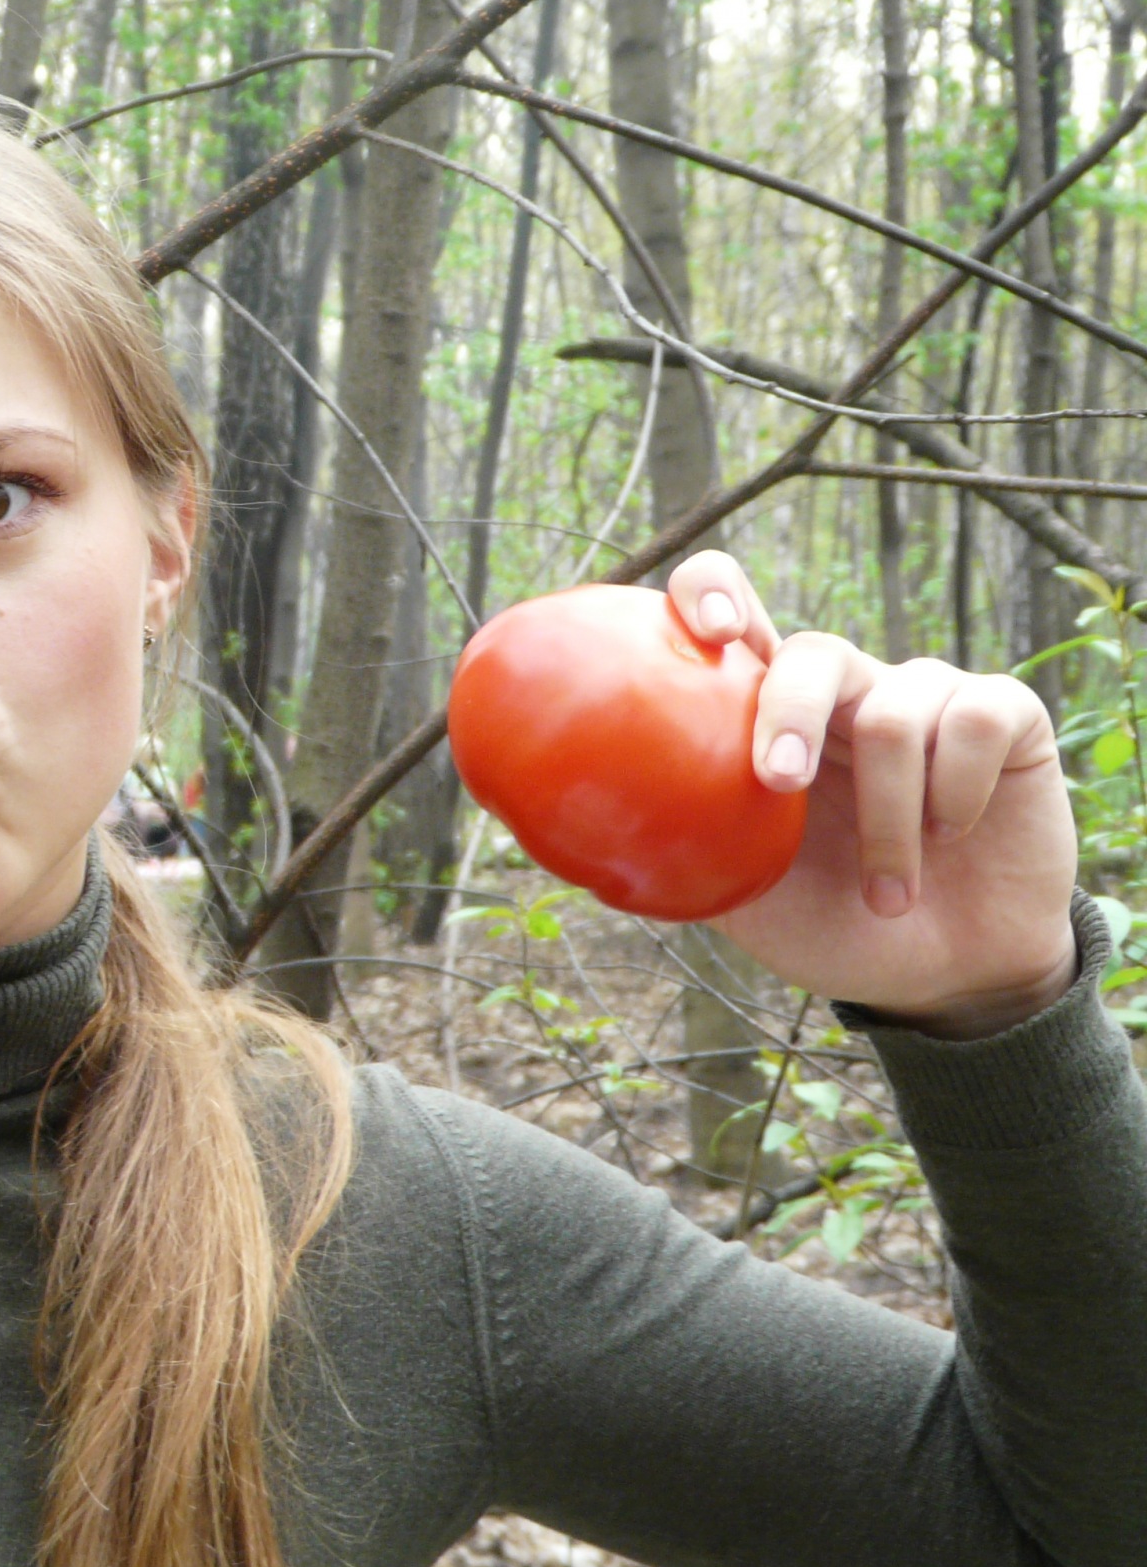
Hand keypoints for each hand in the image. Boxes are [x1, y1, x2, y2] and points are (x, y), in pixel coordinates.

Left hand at [667, 551, 1079, 1039]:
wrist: (944, 973)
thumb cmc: (830, 922)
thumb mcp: (737, 892)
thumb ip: (672, 846)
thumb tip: (562, 837)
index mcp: (767, 713)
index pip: (729, 610)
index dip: (712, 593)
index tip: (709, 628)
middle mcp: (844, 689)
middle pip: (816, 649)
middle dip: (792, 712)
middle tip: (778, 784)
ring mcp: (924, 695)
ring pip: (897, 710)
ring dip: (888, 821)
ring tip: (889, 892)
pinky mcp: (1004, 714)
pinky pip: (976, 719)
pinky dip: (957, 792)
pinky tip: (952, 836)